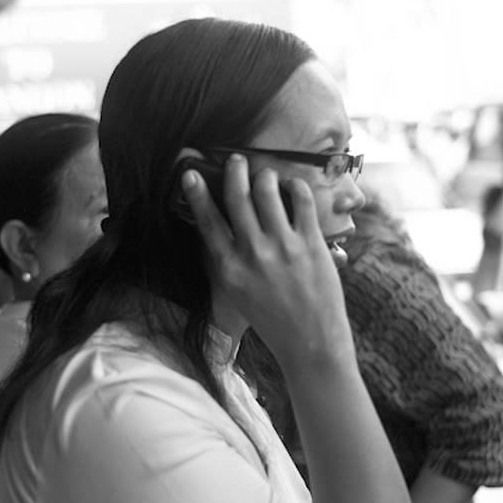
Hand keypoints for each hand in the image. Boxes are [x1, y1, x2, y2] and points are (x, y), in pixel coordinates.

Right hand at [181, 154, 352, 370]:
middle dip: (235, 170)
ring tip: (267, 174)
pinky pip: (302, 200)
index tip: (190, 173)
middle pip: (237, 197)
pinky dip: (296, 186)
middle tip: (236, 159)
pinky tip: (293, 187)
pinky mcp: (311, 244)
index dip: (197, 193)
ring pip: (267, 190)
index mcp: (230, 268)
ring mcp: (283, 247)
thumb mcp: (237, 292)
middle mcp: (253, 253)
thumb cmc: (272, 319)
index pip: (207, 221)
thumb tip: (222, 225)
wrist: (310, 343)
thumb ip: (228, 260)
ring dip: (265, 175)